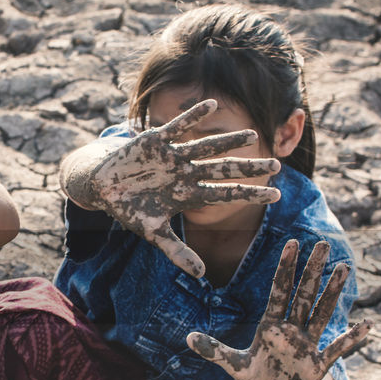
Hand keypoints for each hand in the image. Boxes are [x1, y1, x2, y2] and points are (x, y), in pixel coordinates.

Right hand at [86, 100, 281, 275]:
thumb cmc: (130, 210)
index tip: (276, 196)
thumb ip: (177, 251)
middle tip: (277, 165)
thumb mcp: (154, 233)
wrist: (103, 187)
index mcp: (188, 194)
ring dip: (228, 140)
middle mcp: (186, 173)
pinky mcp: (156, 140)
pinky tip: (212, 104)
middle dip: (248, 167)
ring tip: (252, 135)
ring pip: (206, 146)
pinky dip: (192, 116)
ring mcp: (173, 156)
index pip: (225, 194)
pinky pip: (178, 126)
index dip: (250, 194)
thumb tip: (201, 275)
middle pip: (223, 169)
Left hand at [186, 240, 371, 379]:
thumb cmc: (253, 377)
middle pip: (304, 294)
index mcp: (270, 325)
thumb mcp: (232, 364)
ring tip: (344, 268)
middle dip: (313, 270)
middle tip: (323, 243)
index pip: (279, 290)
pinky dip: (351, 339)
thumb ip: (213, 350)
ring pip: (321, 312)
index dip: (285, 268)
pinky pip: (338, 348)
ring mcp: (307, 344)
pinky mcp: (319, 363)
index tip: (292, 243)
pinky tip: (367, 325)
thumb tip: (188, 338)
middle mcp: (291, 329)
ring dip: (333, 292)